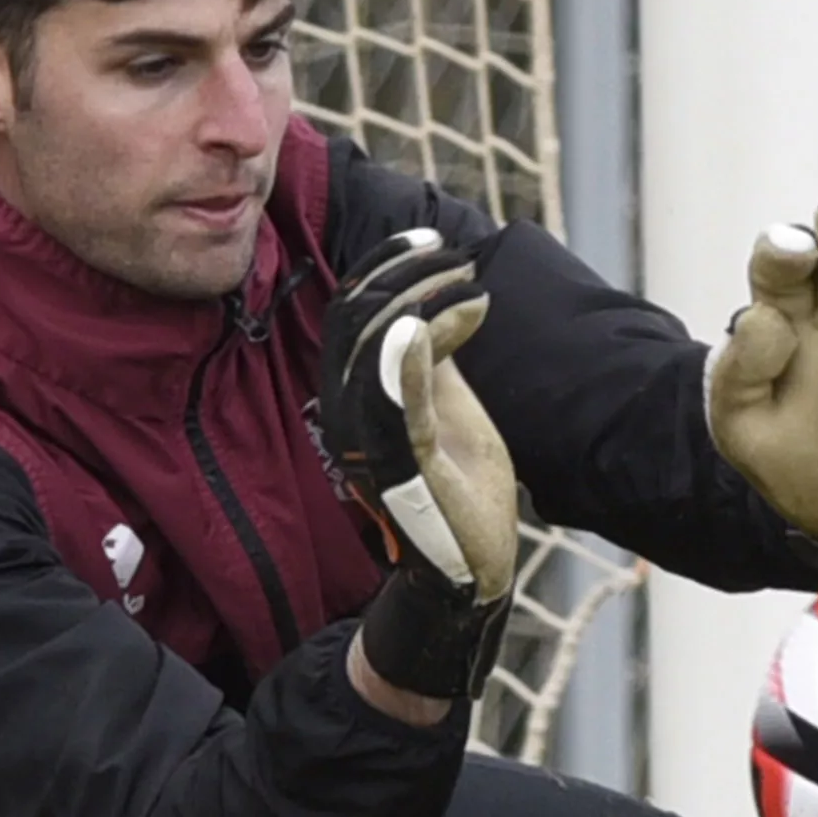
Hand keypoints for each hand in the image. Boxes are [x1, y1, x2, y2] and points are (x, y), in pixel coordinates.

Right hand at [317, 230, 517, 700]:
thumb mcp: (452, 412)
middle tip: (455, 258)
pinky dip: (399, 362)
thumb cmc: (460, 497)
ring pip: (367, 351)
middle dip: (404, 274)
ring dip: (414, 304)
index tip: (432, 240)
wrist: (467, 576)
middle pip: (354, 319)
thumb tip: (443, 303)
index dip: (384, 265)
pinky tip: (421, 326)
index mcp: (359, 397)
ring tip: (462, 284)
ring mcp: (370, 445)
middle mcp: (350, 416)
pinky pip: (387, 410)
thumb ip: (439, 361)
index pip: (351, 312)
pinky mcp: (398, 472)